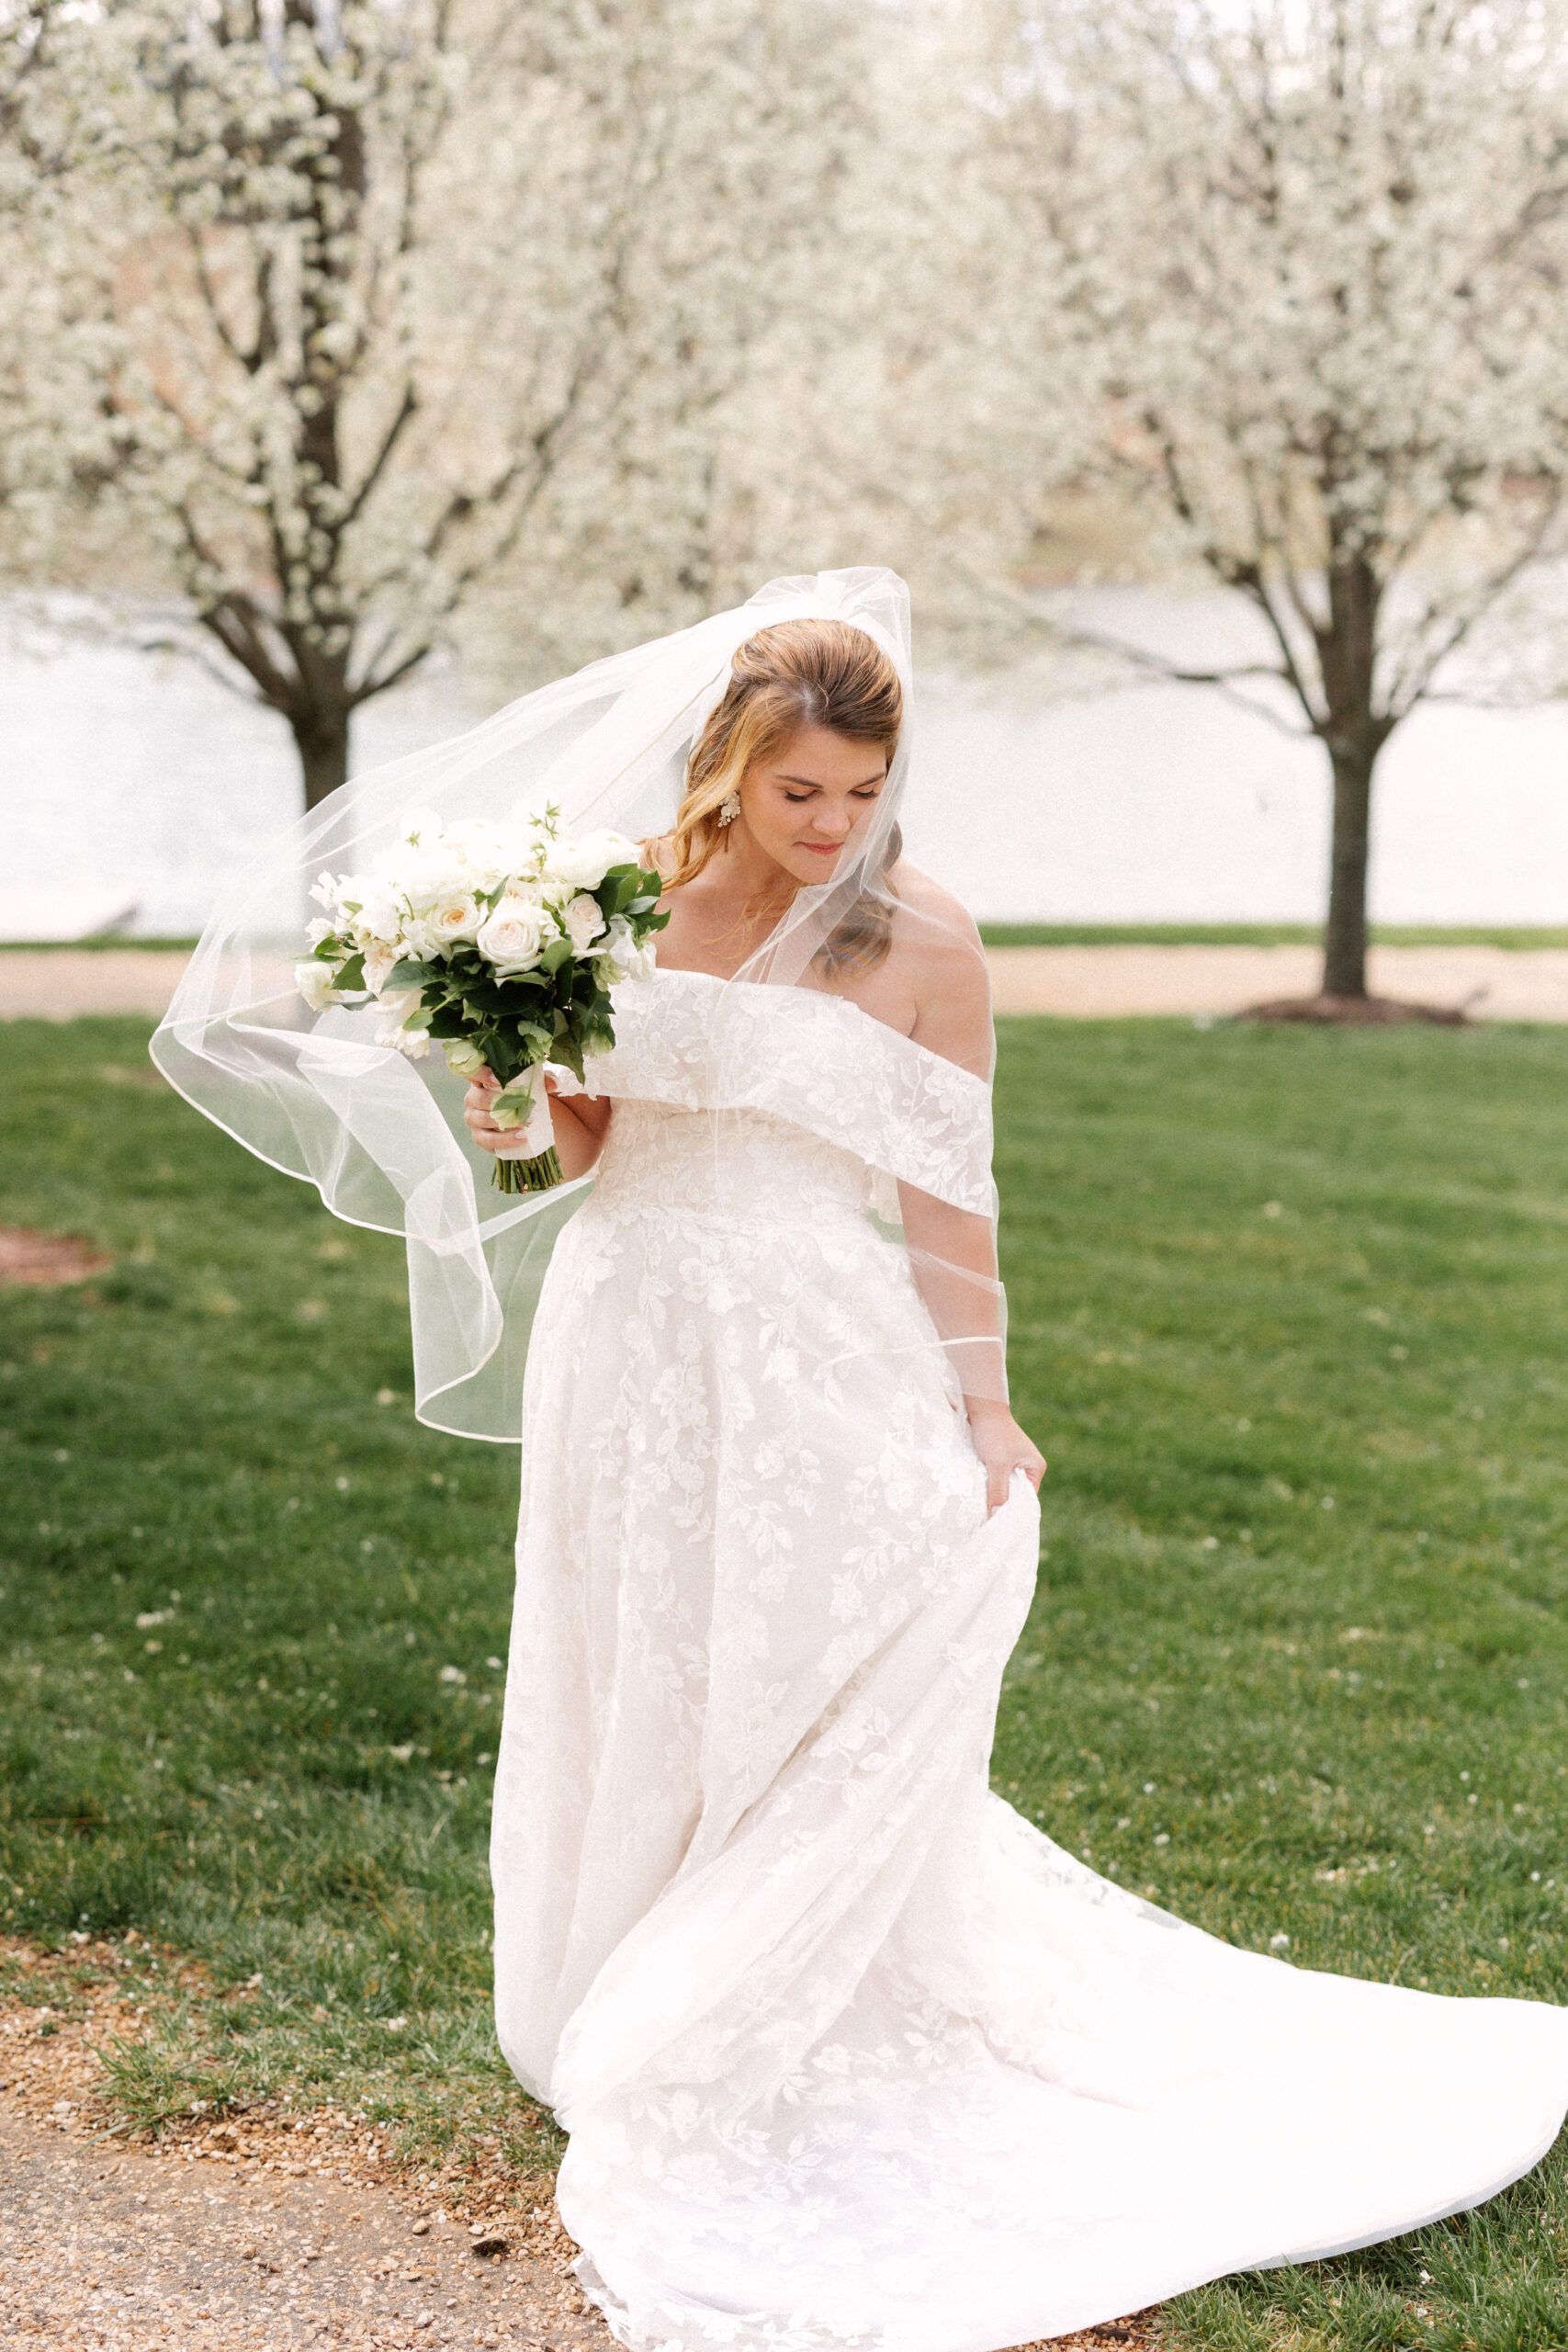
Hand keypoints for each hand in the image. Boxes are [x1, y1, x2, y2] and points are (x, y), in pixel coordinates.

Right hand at [462, 1063, 559, 1155]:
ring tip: (524, 1124)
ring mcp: (473, 1118)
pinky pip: (486, 1140)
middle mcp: (472, 1098)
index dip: (481, 1074)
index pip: (473, 1072)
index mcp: (481, 1080)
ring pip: (480, 1119)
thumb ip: (545, 1080)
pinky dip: (504, 1140)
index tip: (498, 1080)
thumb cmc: (524, 1097)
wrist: (524, 1120)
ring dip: (503, 1122)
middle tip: (520, 1105)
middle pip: (477, 1098)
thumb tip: (553, 1084)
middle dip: (498, 1102)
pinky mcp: (479, 1137)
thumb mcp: (535, 1084)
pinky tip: (521, 1137)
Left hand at [962, 1400, 1047, 1515]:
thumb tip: (997, 1516)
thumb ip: (999, 1491)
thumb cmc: (994, 1434)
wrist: (981, 1408)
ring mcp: (1014, 1463)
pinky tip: (978, 1491)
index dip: (1013, 1511)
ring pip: (1004, 1486)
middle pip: (1015, 1494)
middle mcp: (1028, 1467)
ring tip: (982, 1506)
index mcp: (1035, 1468)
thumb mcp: (997, 1465)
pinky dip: (988, 1483)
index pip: (1026, 1499)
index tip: (999, 1524)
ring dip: (993, 1492)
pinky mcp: (1001, 1459)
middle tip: (987, 1518)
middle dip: (1002, 1502)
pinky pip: (996, 1478)